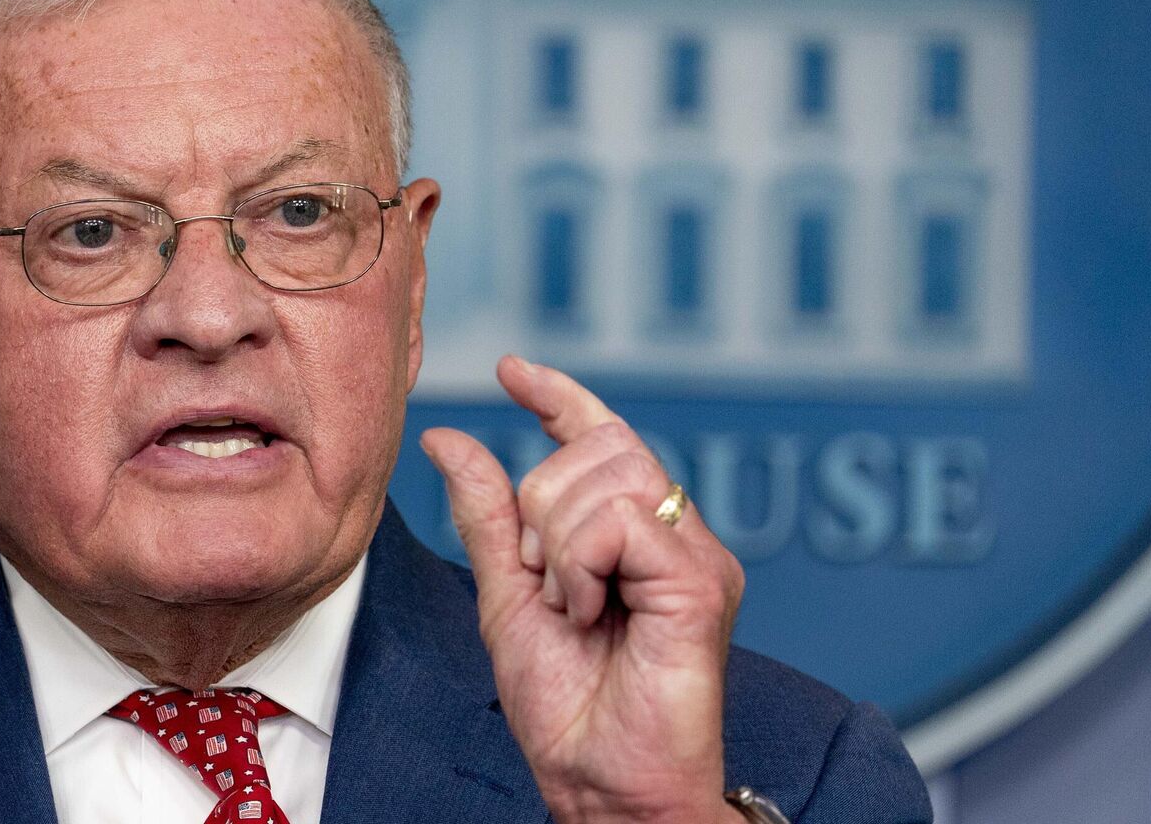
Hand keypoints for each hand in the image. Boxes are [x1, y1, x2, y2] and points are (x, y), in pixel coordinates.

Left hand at [421, 356, 745, 823]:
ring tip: (570, 607)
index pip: (602, 436)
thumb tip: (449, 440)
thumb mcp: (505, 594)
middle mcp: (673, 535)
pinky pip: (621, 521)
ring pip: (607, 477)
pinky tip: (587, 612)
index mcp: (632, 536)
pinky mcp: (701, 581)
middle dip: (541, 505)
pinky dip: (580, 565)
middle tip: (544, 583)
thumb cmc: (567, 705)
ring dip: (557, 543)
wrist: (599, 780)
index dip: (559, 396)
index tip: (509, 370)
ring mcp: (694, 555)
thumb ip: (487, 515)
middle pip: (598, 448)